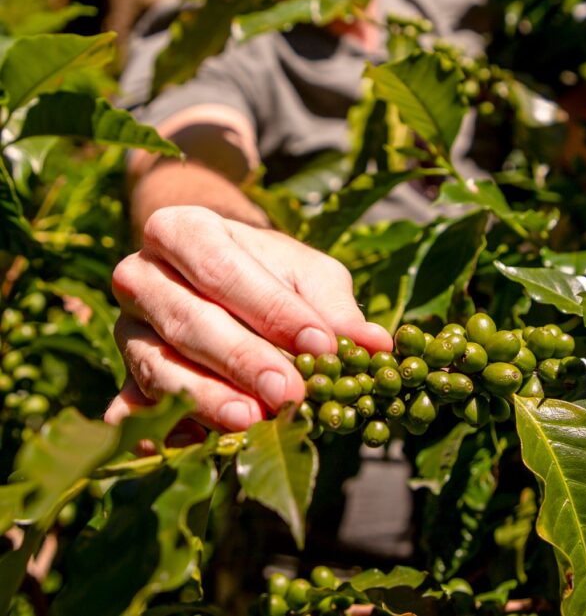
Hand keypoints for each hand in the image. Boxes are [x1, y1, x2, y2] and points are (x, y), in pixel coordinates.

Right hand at [105, 206, 391, 431]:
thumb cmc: (266, 270)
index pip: (222, 268)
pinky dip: (156, 432)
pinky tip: (194, 447)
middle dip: (241, 359)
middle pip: (187, 319)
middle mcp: (140, 276)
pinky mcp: (121, 378)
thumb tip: (374, 346)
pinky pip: (130, 410)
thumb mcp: (305, 272)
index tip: (318, 344)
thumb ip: (332, 306)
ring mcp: (125, 329)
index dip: (270, 308)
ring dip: (206, 398)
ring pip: (158, 366)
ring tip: (252, 421)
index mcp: (180, 230)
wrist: (212, 272)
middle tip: (289, 393)